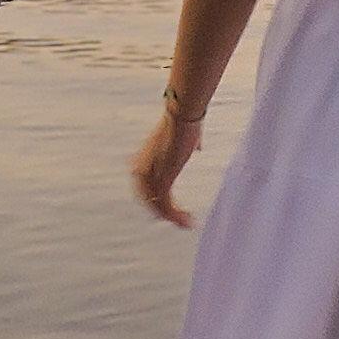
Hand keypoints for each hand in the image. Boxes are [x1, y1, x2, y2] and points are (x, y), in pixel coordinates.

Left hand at [131, 101, 204, 226]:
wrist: (183, 116)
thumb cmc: (186, 122)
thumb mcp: (184, 138)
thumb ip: (189, 145)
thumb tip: (198, 146)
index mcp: (142, 161)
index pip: (144, 189)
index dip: (156, 202)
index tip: (171, 210)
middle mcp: (140, 170)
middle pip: (149, 202)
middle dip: (165, 213)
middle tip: (182, 220)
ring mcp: (150, 176)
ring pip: (158, 207)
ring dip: (174, 218)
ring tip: (188, 223)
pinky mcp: (162, 180)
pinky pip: (166, 206)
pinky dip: (177, 216)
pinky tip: (188, 221)